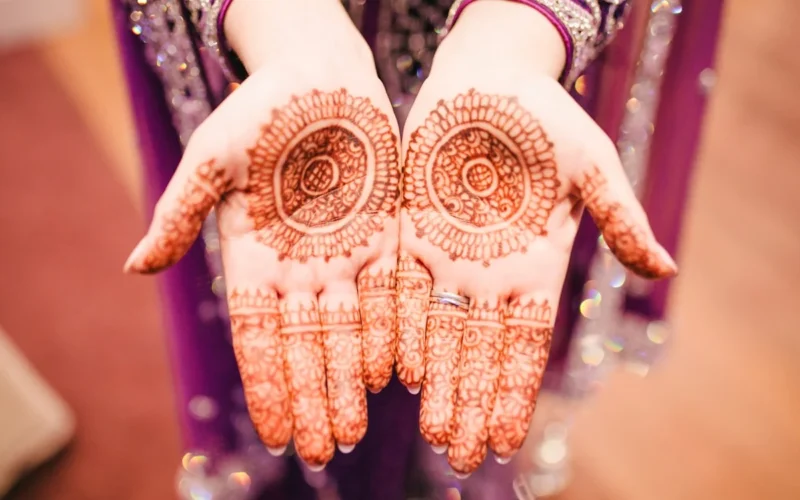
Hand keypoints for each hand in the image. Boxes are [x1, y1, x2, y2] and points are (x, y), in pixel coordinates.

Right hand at [124, 1, 400, 468]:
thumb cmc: (257, 112)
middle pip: (308, 345)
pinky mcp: (385, 237)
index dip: (268, 384)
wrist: (319, 78)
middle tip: (327, 451)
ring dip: (351, 380)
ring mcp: (344, 255)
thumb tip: (134, 268)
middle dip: (316, 399)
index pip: (259, 336)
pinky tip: (395, 373)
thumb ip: (180, 213)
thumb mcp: (211, 159)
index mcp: (254, 258)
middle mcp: (300, 268)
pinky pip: (390, 293)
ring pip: (350, 330)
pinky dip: (392, 332)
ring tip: (358, 429)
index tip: (278, 433)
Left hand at [395, 1, 676, 474]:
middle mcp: (488, 272)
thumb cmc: (546, 117)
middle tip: (458, 456)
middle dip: (468, 402)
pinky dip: (395, 327)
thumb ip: (620, 218)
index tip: (502, 441)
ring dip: (434, 380)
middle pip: (476, 351)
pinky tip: (392, 370)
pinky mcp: (407, 231)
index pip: (523, 344)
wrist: (487, 80)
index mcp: (533, 266)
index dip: (512, 392)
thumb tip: (666, 270)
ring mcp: (445, 255)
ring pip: (435, 329)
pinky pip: (398, 288)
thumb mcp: (591, 164)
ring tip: (429, 429)